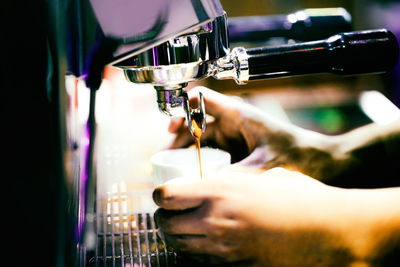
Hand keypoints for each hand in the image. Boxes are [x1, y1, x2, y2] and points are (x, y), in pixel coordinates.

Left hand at [153, 168, 399, 265]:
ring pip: (178, 246)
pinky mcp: (232, 266)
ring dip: (176, 236)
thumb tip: (215, 184)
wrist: (326, 230)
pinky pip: (199, 260)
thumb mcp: (261, 176)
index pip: (166, 196)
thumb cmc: (298, 196)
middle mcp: (214, 220)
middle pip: (165, 225)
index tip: (163, 194)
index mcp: (219, 191)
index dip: (159, 195)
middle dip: (163, 218)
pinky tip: (205, 242)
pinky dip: (195, 251)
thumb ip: (231, 181)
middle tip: (170, 212)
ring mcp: (222, 248)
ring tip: (185, 227)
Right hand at [168, 86, 346, 179]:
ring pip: (200, 138)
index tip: (172, 127)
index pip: (202, 99)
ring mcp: (233, 135)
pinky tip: (191, 175)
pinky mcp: (235, 149)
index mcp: (238, 114)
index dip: (182, 108)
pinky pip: (209, 152)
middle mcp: (232, 122)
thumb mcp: (265, 165)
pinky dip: (197, 161)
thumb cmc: (297, 154)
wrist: (317, 161)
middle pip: (195, 122)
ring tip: (172, 169)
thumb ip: (236, 175)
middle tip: (166, 158)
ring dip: (185, 151)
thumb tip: (208, 187)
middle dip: (178, 138)